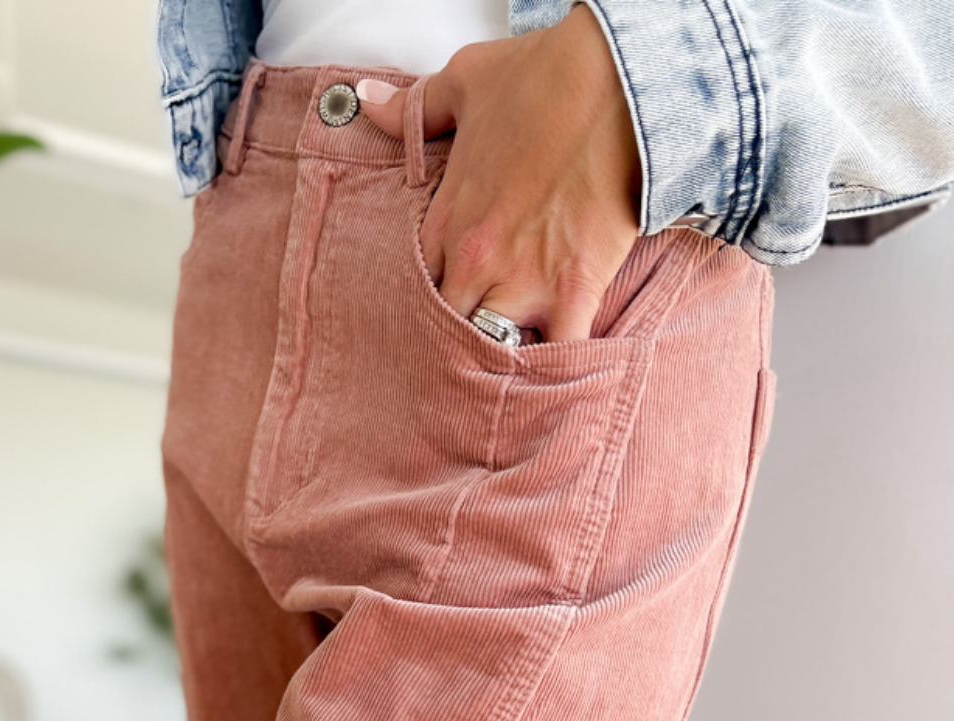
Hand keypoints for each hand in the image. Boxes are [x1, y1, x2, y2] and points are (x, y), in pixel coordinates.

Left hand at [357, 3, 642, 343]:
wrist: (620, 83)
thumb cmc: (546, 78)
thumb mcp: (466, 82)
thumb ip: (414, 109)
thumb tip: (367, 100)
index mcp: (448, 217)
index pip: (419, 284)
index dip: (435, 296)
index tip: (450, 300)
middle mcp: (475, 259)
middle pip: (452, 325)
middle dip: (466, 330)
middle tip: (481, 336)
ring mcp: (523, 280)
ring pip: (497, 346)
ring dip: (507, 352)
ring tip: (517, 355)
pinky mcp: (573, 292)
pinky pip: (557, 353)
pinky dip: (558, 366)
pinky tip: (557, 373)